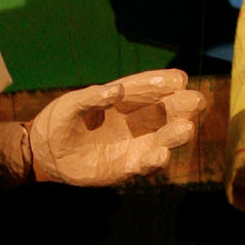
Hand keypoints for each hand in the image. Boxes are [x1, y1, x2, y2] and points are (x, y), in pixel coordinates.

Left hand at [28, 69, 204, 185]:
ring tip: (186, 128)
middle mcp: (134, 120)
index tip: (179, 78)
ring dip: (176, 134)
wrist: (46, 154)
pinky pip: (146, 163)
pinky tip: (162, 155)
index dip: (164, 82)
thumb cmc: (58, 122)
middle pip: (165, 111)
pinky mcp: (127, 166)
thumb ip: (91, 97)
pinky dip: (156, 160)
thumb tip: (116, 90)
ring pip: (163, 138)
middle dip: (182, 106)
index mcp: (121, 99)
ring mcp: (134, 143)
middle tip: (197, 101)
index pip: (147, 88)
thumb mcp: (70, 104)